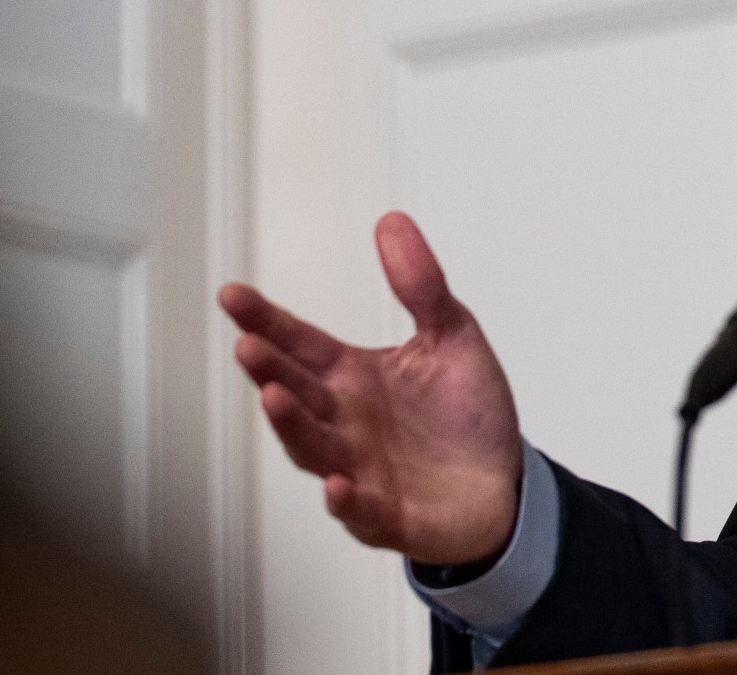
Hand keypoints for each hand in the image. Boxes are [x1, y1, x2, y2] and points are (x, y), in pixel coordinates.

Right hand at [218, 213, 523, 564]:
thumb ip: (420, 285)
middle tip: (249, 345)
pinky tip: (338, 483)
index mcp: (355, 378)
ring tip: (276, 396)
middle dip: (271, 371)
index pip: (301, 344)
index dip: (267, 321)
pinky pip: (361, 510)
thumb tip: (392, 222)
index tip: (232, 296)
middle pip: (298, 393)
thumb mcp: (451, 337)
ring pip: (315, 449)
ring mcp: (361, 470)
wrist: (504, 482)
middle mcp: (346, 423)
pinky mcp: (390, 515)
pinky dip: (347, 500)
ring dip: (293, 426)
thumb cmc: (466, 414)